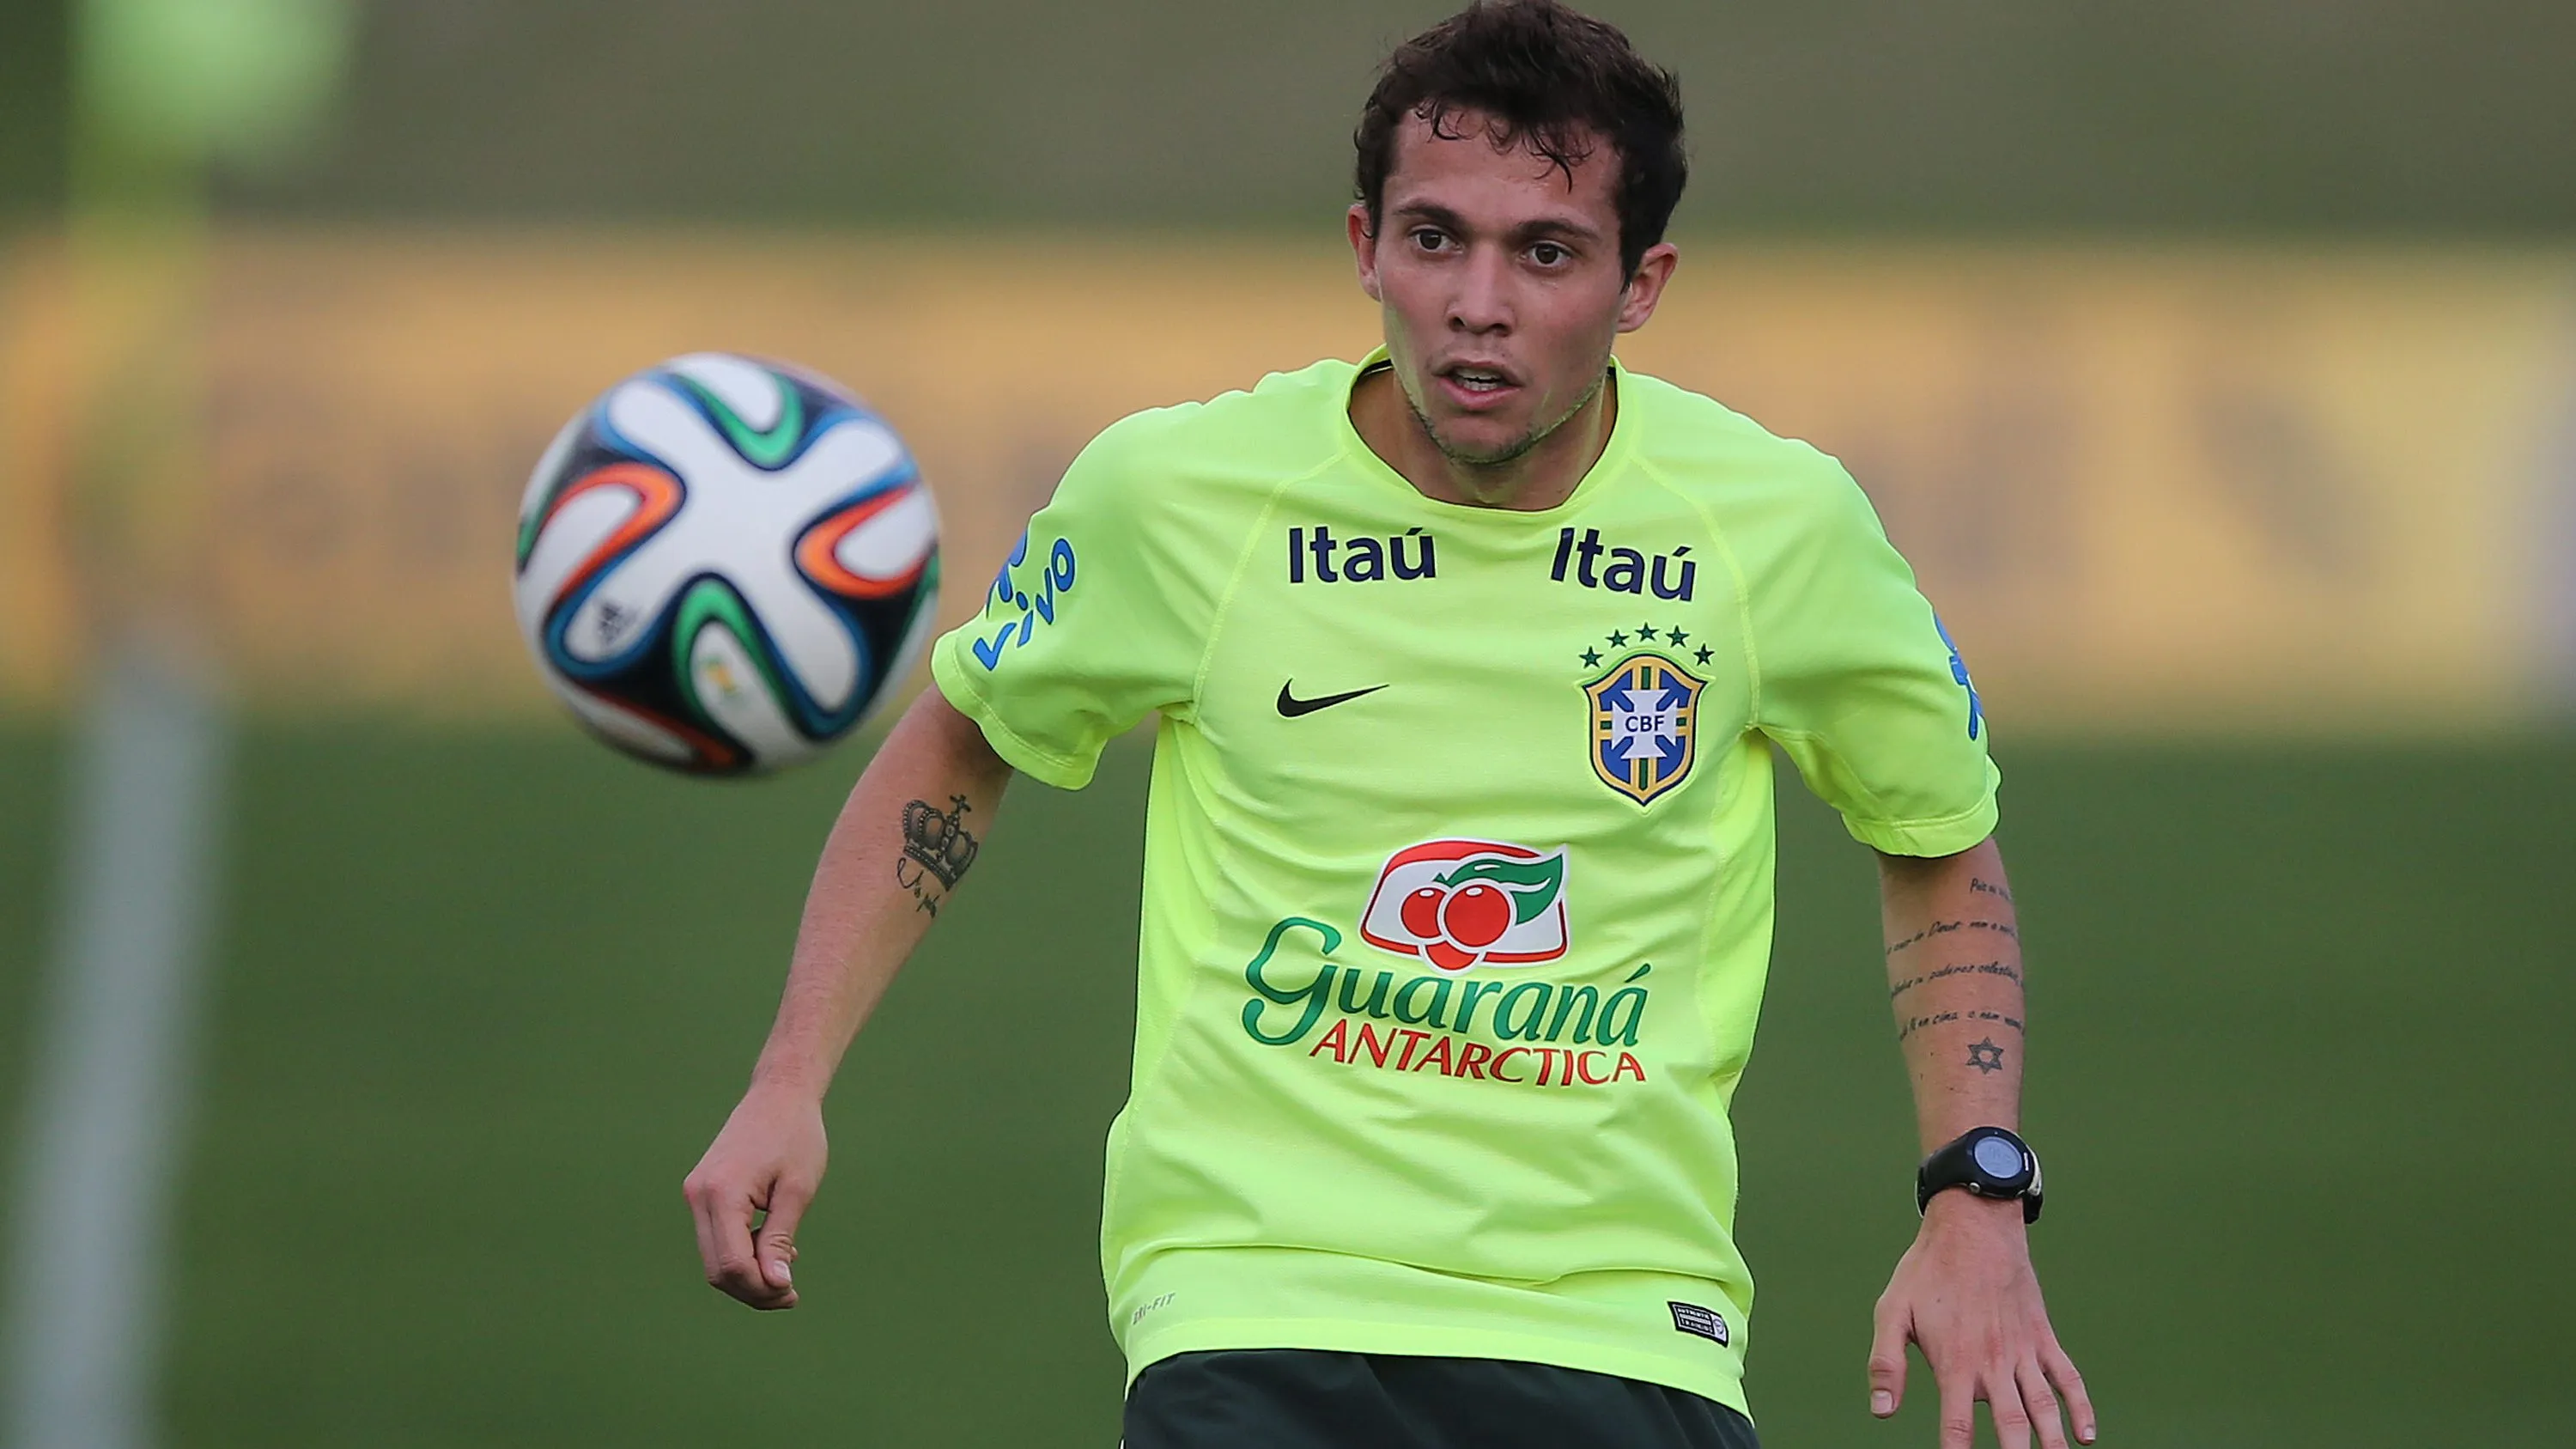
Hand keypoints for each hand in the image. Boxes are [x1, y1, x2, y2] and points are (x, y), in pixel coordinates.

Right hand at [682, 1082, 827, 1308]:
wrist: (779, 1094)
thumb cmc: (796, 1136)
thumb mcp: (797, 1190)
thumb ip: (781, 1239)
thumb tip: (776, 1285)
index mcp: (722, 1193)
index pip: (733, 1264)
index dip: (761, 1288)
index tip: (792, 1292)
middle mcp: (699, 1196)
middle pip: (718, 1268)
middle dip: (753, 1289)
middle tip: (791, 1295)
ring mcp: (696, 1194)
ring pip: (714, 1258)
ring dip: (748, 1275)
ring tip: (786, 1278)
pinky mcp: (702, 1192)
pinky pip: (716, 1237)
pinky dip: (742, 1254)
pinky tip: (774, 1252)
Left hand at [1869, 1191, 2094, 1446]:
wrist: (1974, 1227)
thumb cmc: (1927, 1270)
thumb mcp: (1892, 1311)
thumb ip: (1886, 1363)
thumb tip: (1882, 1412)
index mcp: (1955, 1361)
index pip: (1957, 1424)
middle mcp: (1993, 1361)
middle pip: (2010, 1423)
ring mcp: (2022, 1350)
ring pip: (2043, 1406)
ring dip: (2051, 1439)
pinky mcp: (2042, 1337)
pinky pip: (2067, 1377)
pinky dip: (2080, 1406)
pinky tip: (2085, 1434)